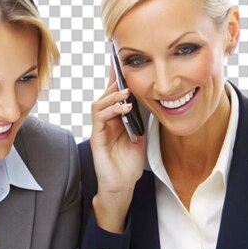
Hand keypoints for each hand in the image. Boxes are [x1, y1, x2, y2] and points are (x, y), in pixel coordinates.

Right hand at [89, 68, 146, 231]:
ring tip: (127, 93)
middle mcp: (105, 122)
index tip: (123, 63)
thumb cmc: (129, 165)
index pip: (115, 95)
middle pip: (105, 95)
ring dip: (113, 96)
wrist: (122, 185)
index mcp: (115, 120)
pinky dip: (112, 110)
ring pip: (99, 103)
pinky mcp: (96, 138)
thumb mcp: (141, 137)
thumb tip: (151, 100)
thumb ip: (142, 120)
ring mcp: (99, 130)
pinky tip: (124, 108)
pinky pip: (99, 118)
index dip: (118, 79)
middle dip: (115, 81)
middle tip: (126, 71)